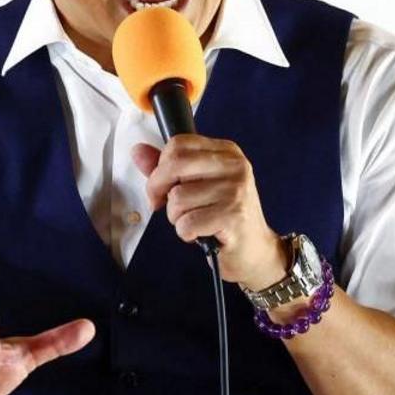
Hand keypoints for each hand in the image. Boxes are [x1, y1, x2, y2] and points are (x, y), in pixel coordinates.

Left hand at [131, 134, 289, 290]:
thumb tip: (138, 151)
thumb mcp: (198, 186)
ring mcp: (236, 190)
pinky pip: (188, 223)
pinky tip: (201, 234)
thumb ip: (167, 168)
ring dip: (176, 217)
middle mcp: (234, 166)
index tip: (161, 187)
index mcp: (226, 152)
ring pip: (178, 197)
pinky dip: (186, 233)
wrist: (256, 250)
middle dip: (158, 189)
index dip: (159, 167)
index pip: (179, 144)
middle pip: (175, 164)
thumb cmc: (224, 216)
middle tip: (163, 205)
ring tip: (194, 221)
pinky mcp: (233, 216)